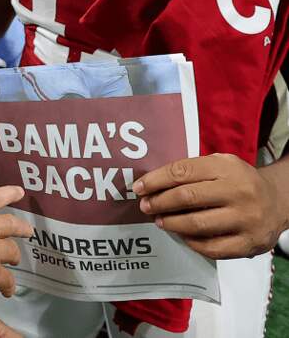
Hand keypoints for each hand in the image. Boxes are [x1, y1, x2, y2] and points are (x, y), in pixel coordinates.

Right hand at [0, 186, 32, 301]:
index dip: (8, 194)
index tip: (18, 192)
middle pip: (12, 224)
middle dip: (21, 228)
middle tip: (27, 231)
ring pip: (12, 252)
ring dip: (13, 258)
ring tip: (13, 263)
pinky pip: (8, 279)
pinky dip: (8, 285)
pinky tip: (7, 290)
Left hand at [134, 153, 288, 258]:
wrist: (279, 201)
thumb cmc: (238, 182)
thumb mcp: (220, 165)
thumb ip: (191, 171)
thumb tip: (151, 185)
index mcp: (227, 167)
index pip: (182, 171)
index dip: (155, 180)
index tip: (139, 188)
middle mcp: (238, 191)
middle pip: (186, 197)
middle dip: (159, 202)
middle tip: (146, 206)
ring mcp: (245, 218)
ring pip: (196, 224)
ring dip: (171, 223)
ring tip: (160, 221)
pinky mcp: (248, 243)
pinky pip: (210, 247)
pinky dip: (190, 242)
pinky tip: (182, 235)